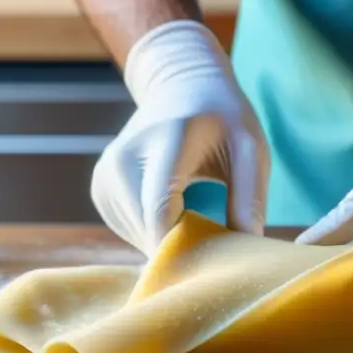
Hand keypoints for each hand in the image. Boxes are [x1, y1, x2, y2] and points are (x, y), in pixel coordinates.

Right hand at [92, 20, 269, 254]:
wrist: (181, 88)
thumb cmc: (224, 120)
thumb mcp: (251, 149)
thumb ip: (251, 197)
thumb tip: (246, 249)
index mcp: (166, 140)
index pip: (158, 208)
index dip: (181, 246)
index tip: (211, 264)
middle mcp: (125, 155)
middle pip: (145, 228)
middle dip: (180, 247)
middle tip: (214, 246)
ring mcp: (107, 172)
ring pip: (135, 234)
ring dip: (166, 240)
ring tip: (197, 221)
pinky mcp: (100, 186)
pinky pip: (127, 229)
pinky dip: (151, 233)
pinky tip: (174, 214)